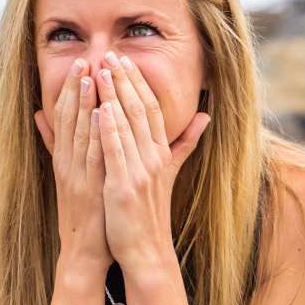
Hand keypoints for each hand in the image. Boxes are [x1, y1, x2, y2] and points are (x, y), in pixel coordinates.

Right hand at [34, 61, 111, 272]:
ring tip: (93, 77)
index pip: (64, 116)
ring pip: (81, 133)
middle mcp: (67, 163)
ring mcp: (78, 176)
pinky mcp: (90, 189)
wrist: (83, 251)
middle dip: (77, 88)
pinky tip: (105, 115)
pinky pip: (95, 157)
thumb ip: (54, 144)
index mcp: (64, 159)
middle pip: (69, 119)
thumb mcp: (65, 174)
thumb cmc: (82, 212)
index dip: (70, 89)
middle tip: (85, 59)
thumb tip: (39, 114)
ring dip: (86, 104)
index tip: (80, 63)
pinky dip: (99, 134)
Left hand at [93, 57, 210, 264]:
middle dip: (124, 80)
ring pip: (127, 126)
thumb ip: (184, 143)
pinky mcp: (124, 187)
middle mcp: (154, 158)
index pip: (152, 109)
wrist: (146, 250)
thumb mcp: (170, 172)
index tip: (125, 59)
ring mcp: (140, 172)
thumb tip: (205, 116)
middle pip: (140, 110)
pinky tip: (99, 109)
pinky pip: (116, 152)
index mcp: (162, 153)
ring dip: (113, 96)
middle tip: (110, 54)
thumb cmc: (151, 210)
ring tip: (100, 71)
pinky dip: (109, 129)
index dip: (138, 82)